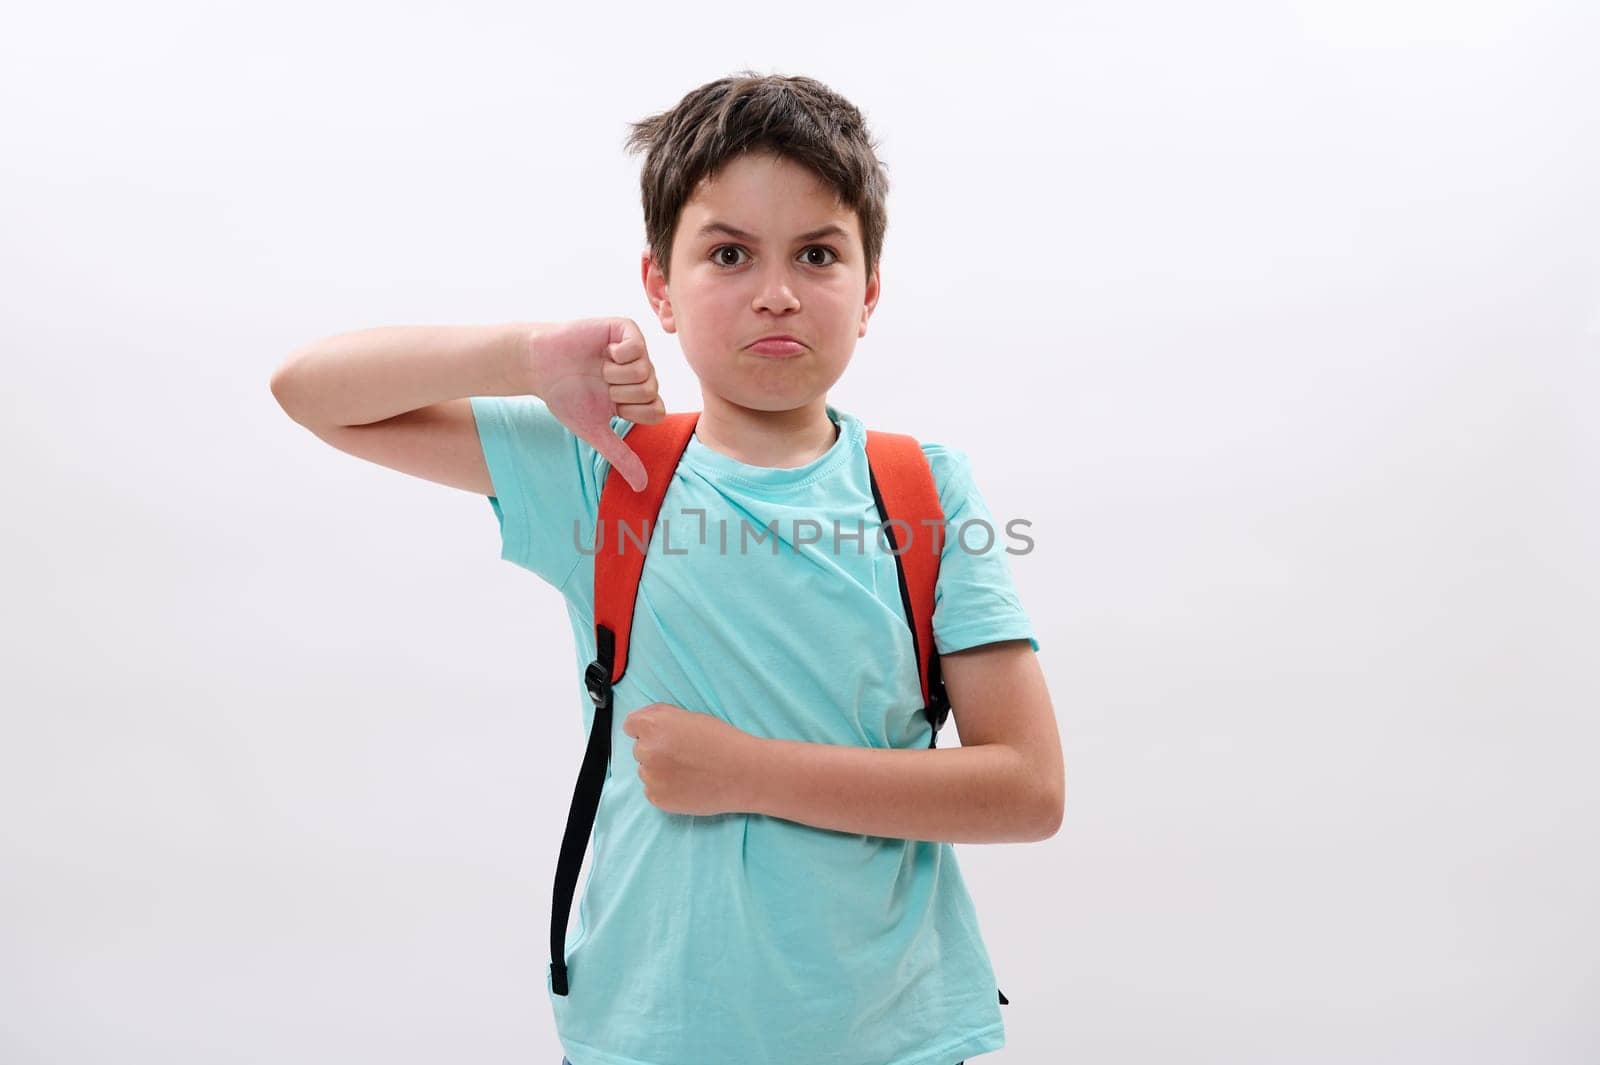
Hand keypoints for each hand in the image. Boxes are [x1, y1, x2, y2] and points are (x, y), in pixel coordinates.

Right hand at [518, 317, 665, 491]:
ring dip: (614, 376)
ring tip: (598, 369)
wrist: (539, 366)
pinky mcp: (625, 329)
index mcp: (638, 396)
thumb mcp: (595, 431)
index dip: (630, 412)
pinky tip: (603, 353)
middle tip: (600, 385)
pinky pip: (637, 347)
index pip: (657, 412)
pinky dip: (617, 356)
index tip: (610, 407)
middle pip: (651, 392)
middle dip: (619, 394)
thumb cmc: (566, 398)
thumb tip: (642, 487)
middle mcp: (642, 372)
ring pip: (645, 372)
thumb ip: (620, 456)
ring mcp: (635, 350)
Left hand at [621, 702, 758, 815]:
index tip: (661, 734)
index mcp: (653, 726)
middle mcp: (647, 750)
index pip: (631, 725)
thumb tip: (642, 724)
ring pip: (646, 770)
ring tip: (689, 770)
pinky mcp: (658, 798)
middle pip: (639, 748)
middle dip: (656, 750)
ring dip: (660, 770)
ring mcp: (651, 777)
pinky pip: (652, 790)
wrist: (743, 773)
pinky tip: (688, 783)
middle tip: (683, 753)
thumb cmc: (722, 741)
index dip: (646, 729)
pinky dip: (666, 788)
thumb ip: (662, 717)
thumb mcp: (691, 717)